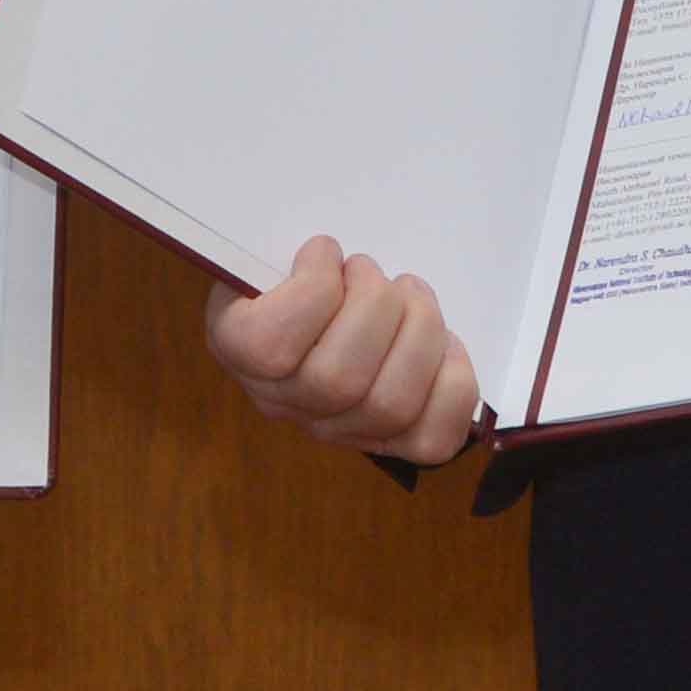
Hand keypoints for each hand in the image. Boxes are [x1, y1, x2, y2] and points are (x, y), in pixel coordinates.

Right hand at [205, 235, 480, 463]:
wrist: (318, 308)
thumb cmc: (298, 269)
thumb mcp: (272, 248)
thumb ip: (285, 249)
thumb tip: (327, 255)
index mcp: (237, 348)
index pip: (268, 346)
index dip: (313, 289)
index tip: (327, 251)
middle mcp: (282, 401)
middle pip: (338, 380)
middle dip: (374, 305)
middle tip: (374, 272)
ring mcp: (337, 430)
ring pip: (389, 405)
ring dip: (419, 333)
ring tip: (412, 295)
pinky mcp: (393, 443)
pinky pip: (431, 436)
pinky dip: (452, 382)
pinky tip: (444, 343)